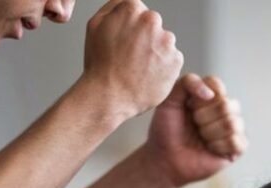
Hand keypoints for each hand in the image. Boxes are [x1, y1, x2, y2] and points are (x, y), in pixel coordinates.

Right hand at [82, 0, 182, 120]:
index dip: (129, 27)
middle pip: (152, 25)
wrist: (109, 96)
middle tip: (130, 57)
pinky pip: (172, 60)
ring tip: (138, 68)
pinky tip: (148, 75)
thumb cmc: (100, 65)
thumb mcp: (94, 25)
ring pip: (163, 42)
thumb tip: (124, 2)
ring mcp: (166, 41)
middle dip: (144, 38)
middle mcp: (152, 21)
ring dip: (155, 52)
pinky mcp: (176, 60)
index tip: (125, 41)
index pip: (137, 11)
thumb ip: (112, 7)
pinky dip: (163, 67)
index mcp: (131, 9)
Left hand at [144, 74, 247, 187]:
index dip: (199, 99)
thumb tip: (211, 94)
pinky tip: (209, 149)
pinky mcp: (237, 148)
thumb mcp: (168, 101)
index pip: (216, 84)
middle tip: (193, 126)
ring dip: (209, 133)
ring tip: (200, 138)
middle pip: (225, 105)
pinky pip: (235, 141)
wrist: (164, 159)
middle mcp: (225, 109)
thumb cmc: (166, 131)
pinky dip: (218, 146)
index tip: (188, 108)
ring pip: (231, 123)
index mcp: (210, 94)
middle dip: (202, 118)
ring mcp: (233, 128)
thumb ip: (186, 82)